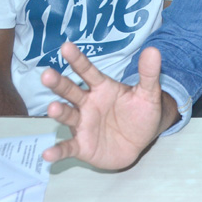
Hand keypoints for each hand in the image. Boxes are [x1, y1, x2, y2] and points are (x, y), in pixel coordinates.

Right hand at [40, 42, 170, 169]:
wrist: (141, 140)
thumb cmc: (140, 112)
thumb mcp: (149, 93)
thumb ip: (148, 73)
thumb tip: (153, 50)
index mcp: (102, 88)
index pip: (88, 71)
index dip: (78, 59)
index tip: (66, 46)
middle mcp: (88, 104)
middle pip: (71, 91)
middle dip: (59, 84)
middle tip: (47, 75)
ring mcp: (83, 124)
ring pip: (68, 116)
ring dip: (59, 112)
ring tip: (53, 108)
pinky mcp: (82, 146)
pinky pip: (68, 148)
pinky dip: (58, 151)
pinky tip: (47, 155)